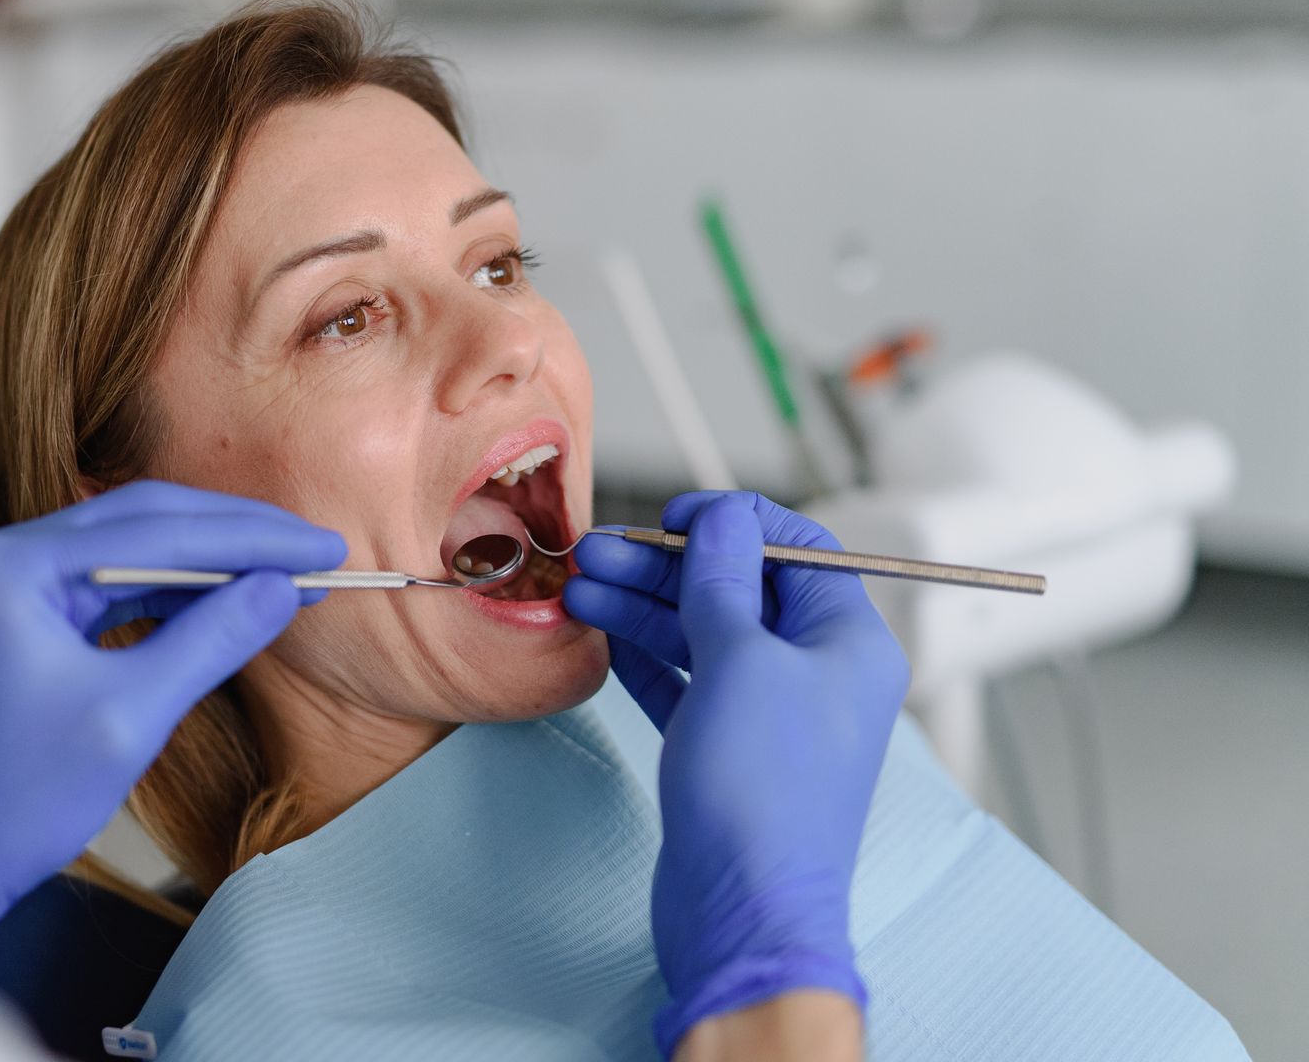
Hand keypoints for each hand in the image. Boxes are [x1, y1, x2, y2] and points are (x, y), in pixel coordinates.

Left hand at [0, 480, 344, 973]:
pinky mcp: (15, 613)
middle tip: (317, 550)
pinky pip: (105, 583)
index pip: (158, 529)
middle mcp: (0, 555)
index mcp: (12, 567)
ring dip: (206, 561)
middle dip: (236, 535)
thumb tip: (285, 589)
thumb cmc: (17, 801)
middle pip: (143, 518)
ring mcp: (3, 582)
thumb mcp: (131, 717)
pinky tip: (223, 601)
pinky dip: (167, 591)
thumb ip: (211, 640)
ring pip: (128, 546)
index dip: (253, 538)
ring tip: (283, 576)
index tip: (325, 548)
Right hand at [563, 492, 908, 1054]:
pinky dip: (647, 658)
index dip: (734, 522)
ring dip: (644, 608)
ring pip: (704, 636)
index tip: (672, 516)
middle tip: (597, 554)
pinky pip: (687, 685)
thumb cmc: (763, 792)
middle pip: (739, 590)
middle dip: (666, 567)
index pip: (799, 549)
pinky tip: (605, 636)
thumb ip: (723, 582)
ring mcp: (772, 717)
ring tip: (580, 590)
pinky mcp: (728, 754)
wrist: (746, 913)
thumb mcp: (740, 662)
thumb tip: (722, 519)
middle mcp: (816, 674)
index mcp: (848, 642)